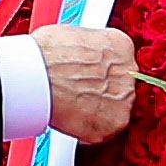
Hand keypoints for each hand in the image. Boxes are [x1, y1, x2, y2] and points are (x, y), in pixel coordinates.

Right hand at [31, 24, 136, 144]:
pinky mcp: (114, 124)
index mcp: (120, 46)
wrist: (38, 77)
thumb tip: (78, 54)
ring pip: (115, 109)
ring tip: (72, 105)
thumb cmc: (46, 54)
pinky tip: (72, 118)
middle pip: (120, 85)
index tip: (90, 75)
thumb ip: (86, 49)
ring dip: (97, 110)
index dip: (101, 70)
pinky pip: (105, 130)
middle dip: (101, 91)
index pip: (120, 60)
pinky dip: (90, 129)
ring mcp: (124, 100)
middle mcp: (127, 73)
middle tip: (79, 92)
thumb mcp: (73, 35)